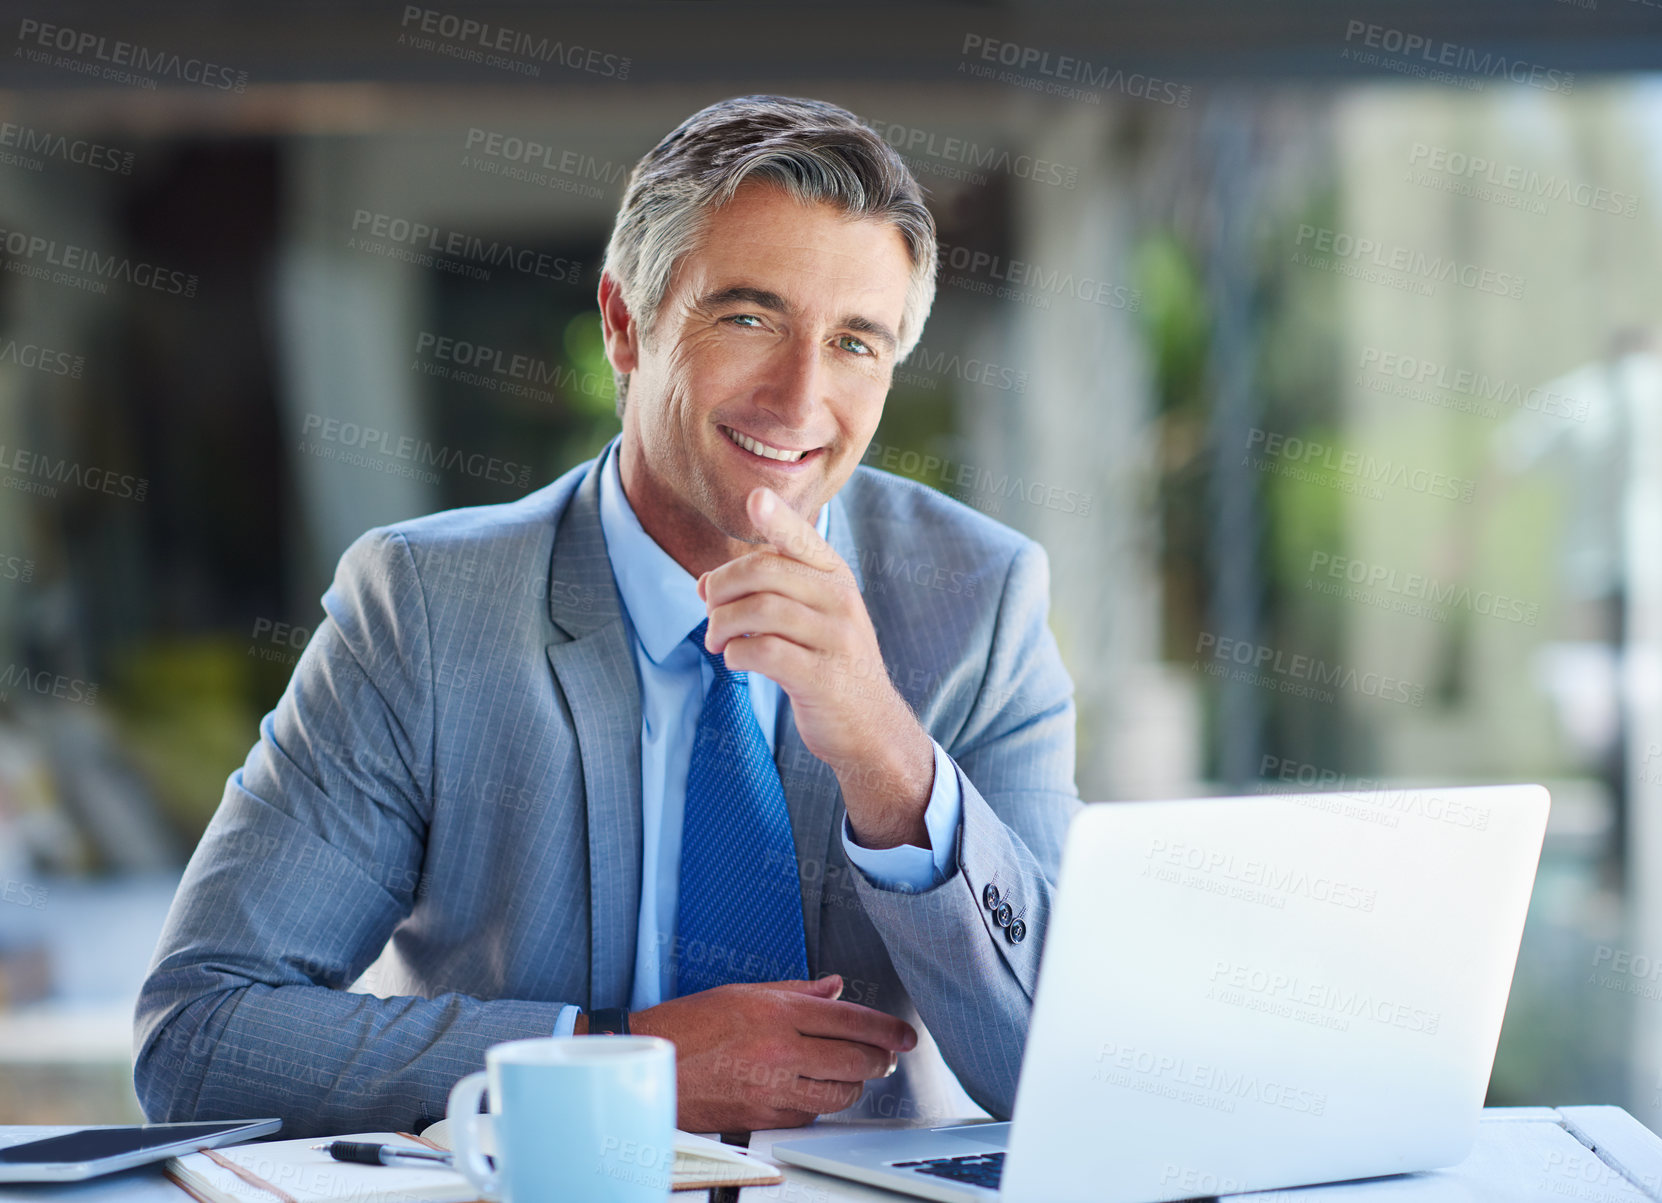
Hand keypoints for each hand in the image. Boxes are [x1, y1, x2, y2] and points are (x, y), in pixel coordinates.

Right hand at [629, 974, 917, 1131]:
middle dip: (878, 1059)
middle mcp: (779, 1049)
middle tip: (883, 1056)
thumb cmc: (689, 1025)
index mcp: (777, 1012)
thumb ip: (797, 992)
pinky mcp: (762, 1116)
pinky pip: (810, 1114)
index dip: (887, 1029)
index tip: (906, 1035)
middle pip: (856, 1060)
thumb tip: (835, 988)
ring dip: (851, 1083)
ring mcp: (771, 1087)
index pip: (851, 1019)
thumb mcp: (743, 993)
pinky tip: (810, 1089)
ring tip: (847, 1072)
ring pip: (840, 1093)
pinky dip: (818, 1103)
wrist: (652, 1063)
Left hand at [697, 486, 935, 848]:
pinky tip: (735, 661)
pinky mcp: (823, 676)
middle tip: (707, 610)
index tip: (755, 498)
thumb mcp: (811, 618)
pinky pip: (765, 652)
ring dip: (723, 625)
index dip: (777, 517)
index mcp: (835, 577)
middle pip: (765, 572)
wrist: (871, 727)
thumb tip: (703, 584)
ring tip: (716, 641)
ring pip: (760, 610)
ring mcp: (836, 638)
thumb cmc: (829, 664)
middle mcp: (841, 600)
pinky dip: (737, 654)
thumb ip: (766, 594)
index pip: (802, 538)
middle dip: (722, 588)